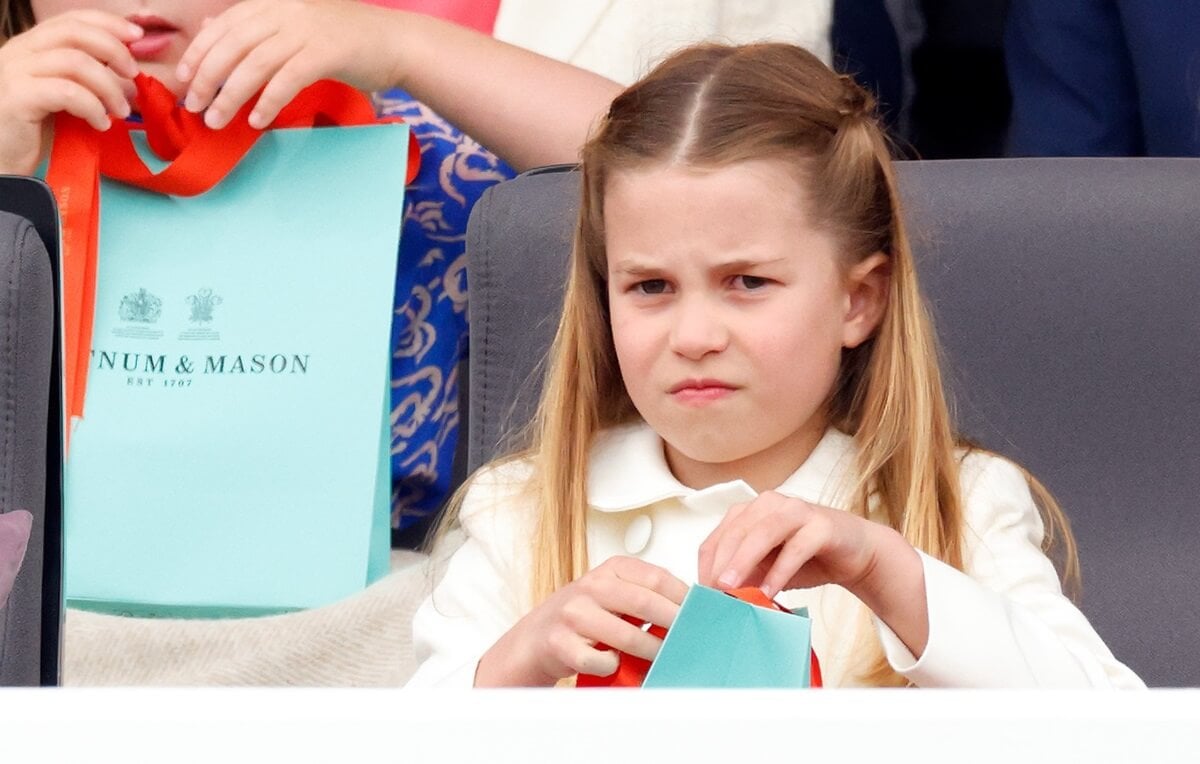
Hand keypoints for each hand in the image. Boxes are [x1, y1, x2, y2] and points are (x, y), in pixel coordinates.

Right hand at [0, 10, 139, 173]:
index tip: (137, 35)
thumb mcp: (65, 98)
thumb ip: (89, 79)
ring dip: (108, 86)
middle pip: (73, 32)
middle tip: (133, 73)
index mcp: (30, 46)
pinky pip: (67, 92)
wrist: (3, 163)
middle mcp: (18, 52)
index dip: (107, 23)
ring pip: (74, 62)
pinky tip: (101, 124)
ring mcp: (14, 72)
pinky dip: (93, 107)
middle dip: (112, 49)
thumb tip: (130, 74)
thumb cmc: (35, 132)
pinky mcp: (17, 98)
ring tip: (121, 110)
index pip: (70, 19)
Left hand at [176, 0, 410, 129]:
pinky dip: (268, 101)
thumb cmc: (345, 40)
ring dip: (231, 95)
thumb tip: (210, 30)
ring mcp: (307, 30)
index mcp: (274, 3)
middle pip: (233, 44)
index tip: (183, 79)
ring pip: (255, 63)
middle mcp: (286, 11)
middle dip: (207, 77)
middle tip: (194, 106)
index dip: (199, 52)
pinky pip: (288, 78)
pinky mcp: (327, 52)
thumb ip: (255, 29)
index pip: (224, 25)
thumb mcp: (294, 27)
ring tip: (217, 120)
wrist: (396, 42)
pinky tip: (257, 120)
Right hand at [474, 556, 688, 686]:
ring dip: (651, 651)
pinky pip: (601, 661)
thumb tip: (689, 609)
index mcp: (609, 570)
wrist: (535, 639)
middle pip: (644, 603)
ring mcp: (573, 614)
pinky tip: (613, 663)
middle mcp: (590, 586)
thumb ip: (644, 596)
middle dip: (673, 623)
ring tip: (661, 657)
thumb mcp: (612, 594)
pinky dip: (613, 666)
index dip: (682, 596)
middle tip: (689, 637)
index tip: (699, 612)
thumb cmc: (581, 617)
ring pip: (626, 636)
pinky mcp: (561, 643)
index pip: (655, 576)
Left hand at [698, 491, 893, 599]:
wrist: (854, 553)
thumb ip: (744, 576)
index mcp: (750, 511)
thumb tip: (716, 598)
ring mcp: (796, 510)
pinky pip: (796, 547)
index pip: (718, 536)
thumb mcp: (766, 570)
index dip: (707, 565)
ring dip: (743, 562)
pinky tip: (769, 591)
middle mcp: (769, 504)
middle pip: (736, 532)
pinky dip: (779, 571)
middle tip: (711, 592)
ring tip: (731, 589)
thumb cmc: (806, 559)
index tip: (701, 593)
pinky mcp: (821, 524)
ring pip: (762, 533)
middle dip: (721, 564)